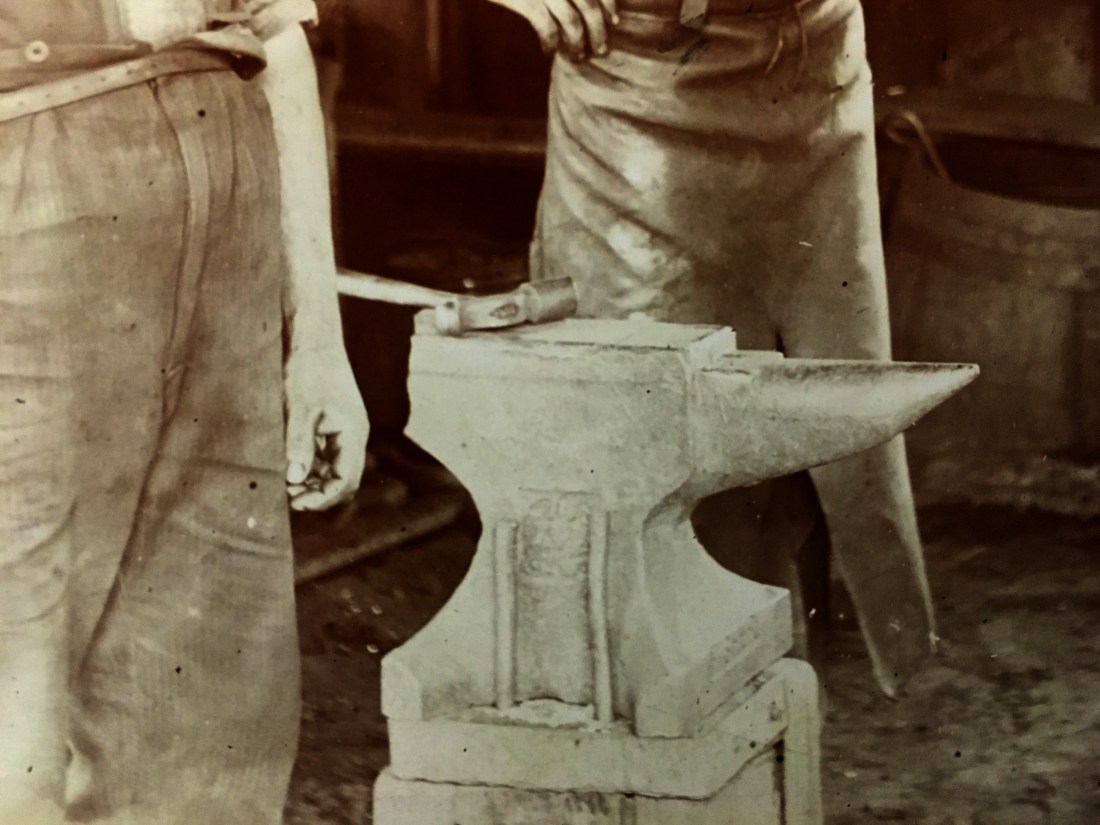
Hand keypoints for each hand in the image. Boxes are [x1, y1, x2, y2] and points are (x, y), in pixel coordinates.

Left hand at [283, 345, 368, 511]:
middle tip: (289, 498)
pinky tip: (292, 468)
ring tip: (287, 485)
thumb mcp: (299, 409)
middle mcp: (354, 436)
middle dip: (319, 494)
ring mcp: (346, 431)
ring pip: (336, 470)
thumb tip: (294, 479)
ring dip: (314, 482)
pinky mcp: (335, 426)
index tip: (296, 503)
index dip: (323, 497)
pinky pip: (328, 456)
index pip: (346, 480)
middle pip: (344, 480)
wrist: (314, 339)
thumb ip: (298, 445)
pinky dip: (312, 467)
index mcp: (352, 433)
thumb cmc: (308, 369)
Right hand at [490, 0, 618, 60]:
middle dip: (599, 32)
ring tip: (578, 58)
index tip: (614, 22)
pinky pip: (547, 28)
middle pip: (590, 6)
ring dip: (578, 44)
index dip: (609, 4)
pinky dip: (551, 44)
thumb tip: (583, 5)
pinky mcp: (525, 0)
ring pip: (573, 21)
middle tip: (600, 51)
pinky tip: (549, 52)